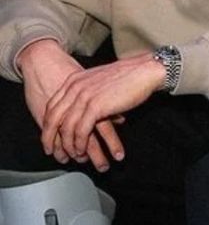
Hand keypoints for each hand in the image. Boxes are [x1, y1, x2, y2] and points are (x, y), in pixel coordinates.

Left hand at [17, 39, 124, 170]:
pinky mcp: (96, 107)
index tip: (49, 136)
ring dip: (68, 144)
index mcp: (74, 80)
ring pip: (67, 126)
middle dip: (50, 138)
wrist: (145, 71)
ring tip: (74, 154)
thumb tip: (88, 105)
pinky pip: (81, 130)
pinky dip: (80, 143)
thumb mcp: (100, 80)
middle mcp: (75, 88)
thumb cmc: (130, 76)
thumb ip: (89, 91)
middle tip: (51, 151)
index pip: (52, 105)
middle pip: (53, 117)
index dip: (48, 124)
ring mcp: (84, 97)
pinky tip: (83, 150)